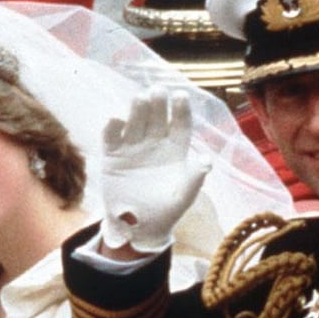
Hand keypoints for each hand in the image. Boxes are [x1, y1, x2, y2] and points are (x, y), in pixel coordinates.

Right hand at [100, 85, 209, 253]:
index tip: (181, 96)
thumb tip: (207, 161)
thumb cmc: (166, 211)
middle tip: (158, 90)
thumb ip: (194, 178)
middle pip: (156, 118)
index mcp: (175, 149)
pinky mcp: (113, 156)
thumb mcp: (183, 197)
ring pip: (134, 122)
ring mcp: (132, 148)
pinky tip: (116, 119)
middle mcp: (154, 143)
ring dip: (136, 110)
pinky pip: (111, 138)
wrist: (139, 227)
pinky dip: (112, 127)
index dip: (180, 110)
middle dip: (157, 104)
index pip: (179, 125)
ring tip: (139, 98)